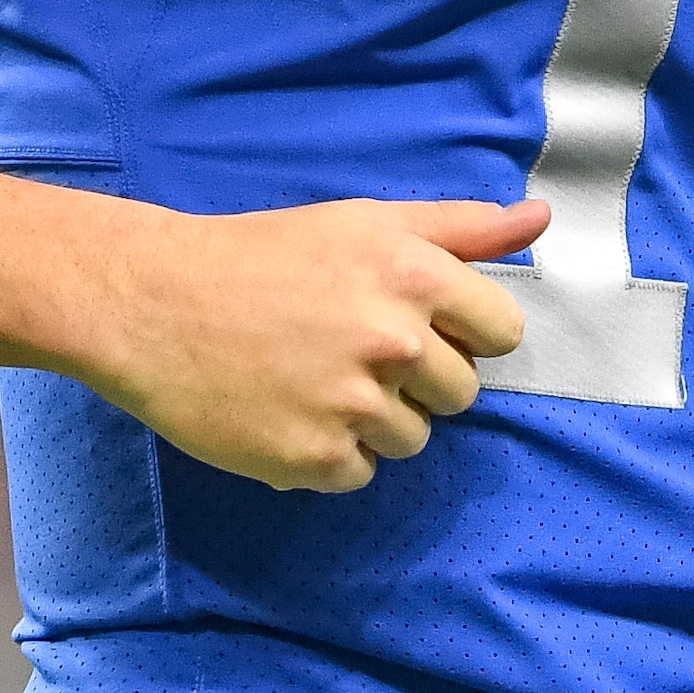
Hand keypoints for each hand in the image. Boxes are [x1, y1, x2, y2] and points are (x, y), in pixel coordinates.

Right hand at [79, 196, 542, 490]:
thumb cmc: (264, 255)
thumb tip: (541, 220)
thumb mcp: (366, 223)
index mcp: (416, 277)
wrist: (153, 304)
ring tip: (314, 377)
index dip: (464, 330)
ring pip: (414, 437)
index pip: (504, 332)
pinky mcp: (314, 460)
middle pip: (462, 392)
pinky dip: (331, 452)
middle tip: (350, 349)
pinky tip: (288, 410)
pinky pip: (362, 471)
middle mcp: (393, 342)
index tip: (417, 323)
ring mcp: (354, 406)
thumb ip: (462, 228)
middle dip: (420, 377)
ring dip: (376, 418)